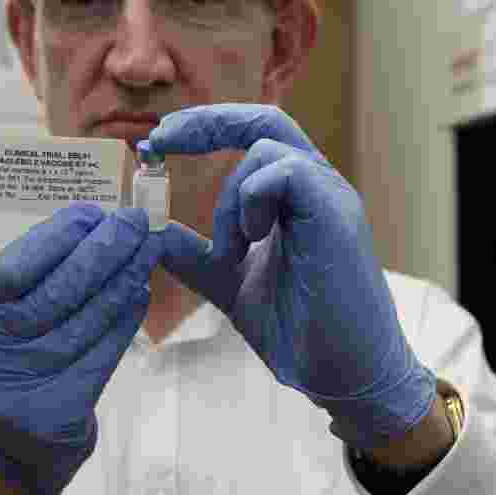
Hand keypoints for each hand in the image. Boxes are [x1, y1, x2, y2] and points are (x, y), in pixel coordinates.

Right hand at [0, 204, 160, 494]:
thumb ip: (40, 272)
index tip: (95, 212)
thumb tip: (96, 222)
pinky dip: (125, 318)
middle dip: (102, 251)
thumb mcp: (5, 313)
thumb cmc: (14, 355)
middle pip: (55, 293)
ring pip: (84, 322)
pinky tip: (139, 291)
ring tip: (147, 251)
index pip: (14, 266)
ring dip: (123, 279)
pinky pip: (102, 355)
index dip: (58, 235)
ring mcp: (19, 390)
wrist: (10, 442)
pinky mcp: (57, 413)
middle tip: (135, 223)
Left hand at [147, 104, 435, 450]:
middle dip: (205, 122)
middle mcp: (317, 185)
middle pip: (263, 119)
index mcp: (295, 195)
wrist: (344, 376)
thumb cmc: (299, 329)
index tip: (157, 141)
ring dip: (229, 197)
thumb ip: (194, 256)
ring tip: (230, 251)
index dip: (205, 127)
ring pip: (267, 147)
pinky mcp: (336, 216)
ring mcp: (330, 197)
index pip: (252, 133)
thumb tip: (151, 234)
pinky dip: (252, 201)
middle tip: (159, 140)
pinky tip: (253, 243)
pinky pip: (287, 173)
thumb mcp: (229, 284)